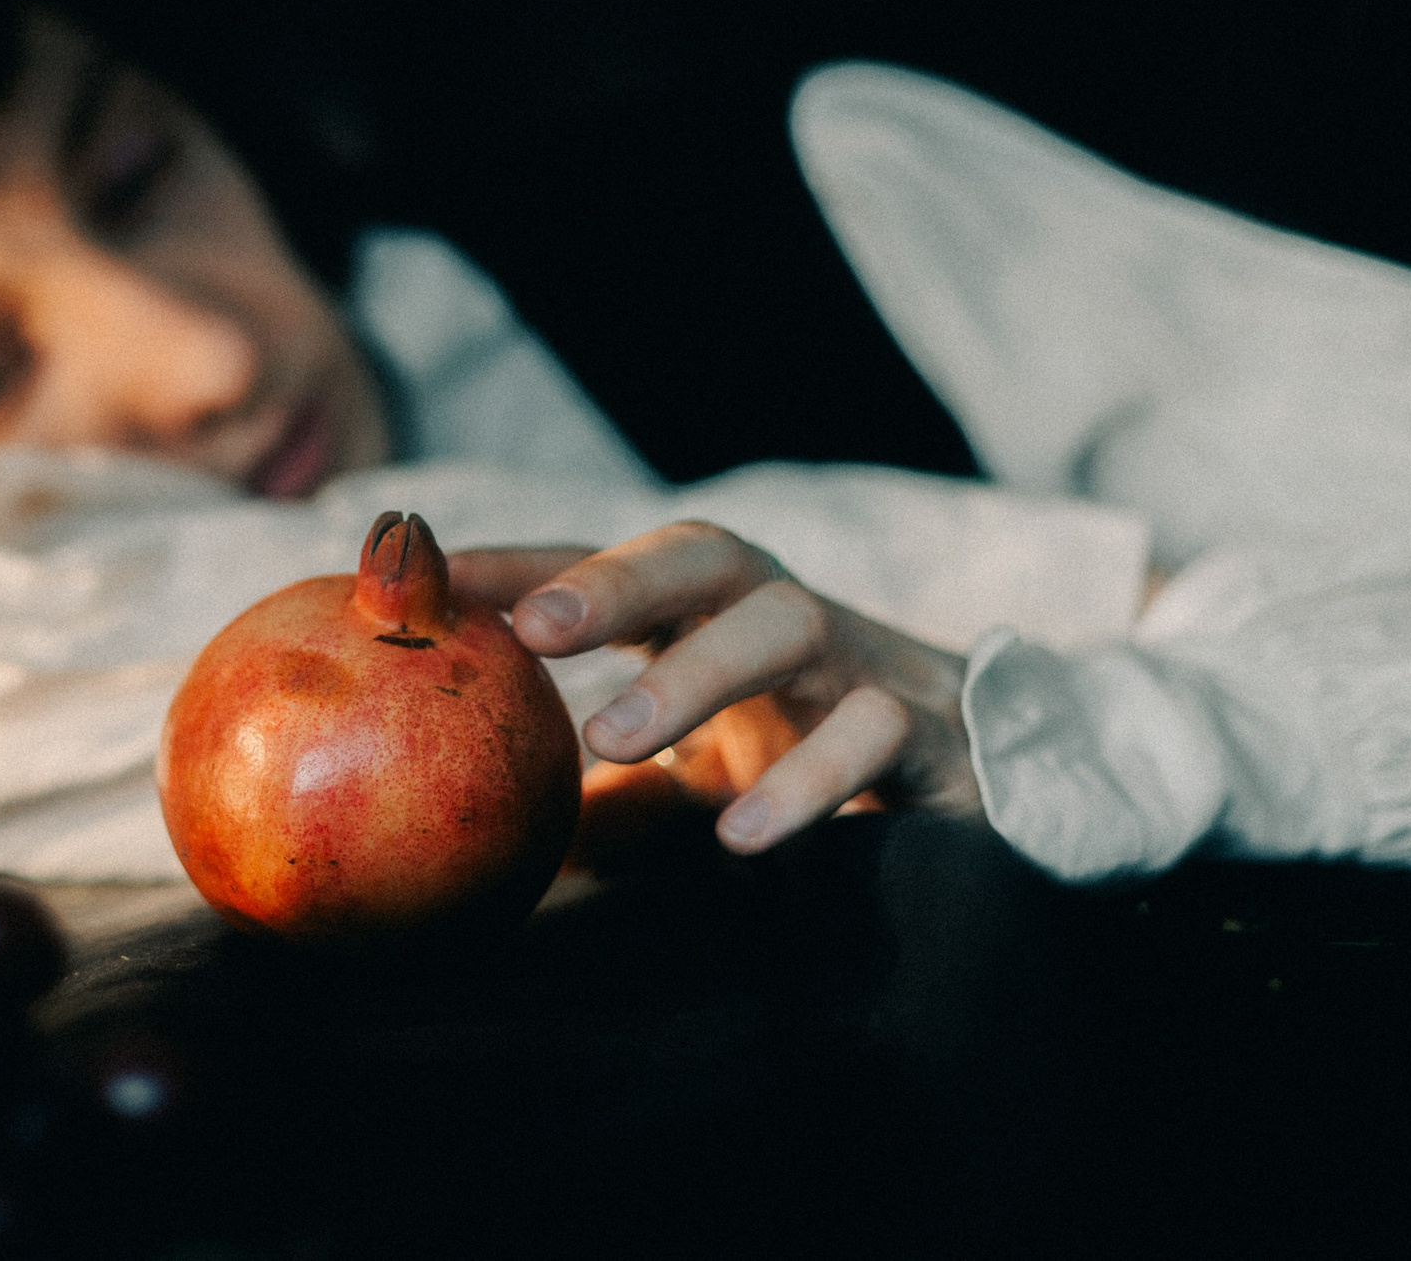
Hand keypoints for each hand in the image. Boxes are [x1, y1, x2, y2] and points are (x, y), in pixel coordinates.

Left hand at [451, 522, 978, 854]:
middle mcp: (783, 616)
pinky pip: (874, 733)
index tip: (423, 574)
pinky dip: (807, 780)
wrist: (988, 794)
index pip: (608, 564)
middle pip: (704, 557)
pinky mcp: (934, 732)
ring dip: (696, 672)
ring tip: (612, 738)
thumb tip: (502, 854)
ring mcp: (863, 662)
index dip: (520, 565)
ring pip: (788, 623)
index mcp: (712, 614)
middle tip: (531, 630)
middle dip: (614, 580)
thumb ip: (611, 809)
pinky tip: (741, 839)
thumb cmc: (808, 773)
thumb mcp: (695, 789)